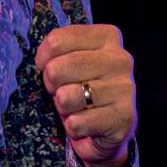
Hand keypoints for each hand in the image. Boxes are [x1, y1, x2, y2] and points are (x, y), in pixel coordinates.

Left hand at [37, 23, 136, 166]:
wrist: (110, 128)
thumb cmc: (85, 88)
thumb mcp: (72, 62)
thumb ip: (59, 52)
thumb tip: (42, 62)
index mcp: (107, 37)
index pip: (57, 41)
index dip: (43, 59)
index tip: (46, 67)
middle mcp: (120, 59)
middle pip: (57, 68)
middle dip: (50, 84)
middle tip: (59, 91)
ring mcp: (124, 89)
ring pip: (66, 97)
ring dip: (62, 107)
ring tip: (73, 108)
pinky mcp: (123, 118)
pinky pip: (76, 123)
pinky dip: (72, 127)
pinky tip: (84, 124)